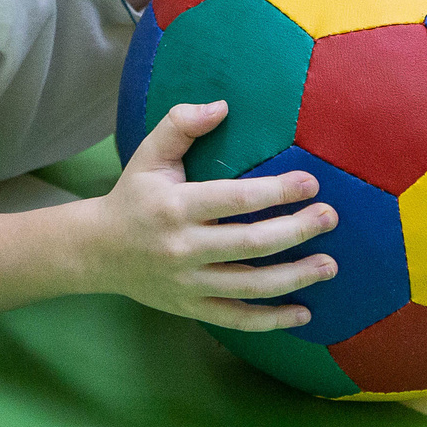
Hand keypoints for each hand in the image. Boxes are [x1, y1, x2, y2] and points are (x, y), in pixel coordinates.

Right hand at [83, 100, 337, 330]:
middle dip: (296, 231)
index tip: (311, 184)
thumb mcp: (149, 155)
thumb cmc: (133, 196)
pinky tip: (303, 313)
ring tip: (329, 265)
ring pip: (250, 286)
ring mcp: (188, 283)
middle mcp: (183, 247)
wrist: (97, 251)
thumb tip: (222, 106)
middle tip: (329, 217)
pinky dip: (271, 320)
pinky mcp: (191, 308)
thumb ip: (181, 124)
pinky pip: (236, 320)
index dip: (276, 191)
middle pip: (250, 244)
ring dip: (294, 277)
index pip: (235, 199)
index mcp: (176, 206)